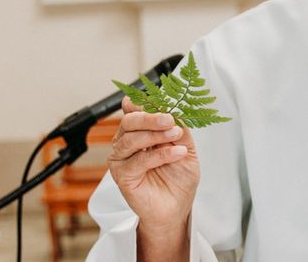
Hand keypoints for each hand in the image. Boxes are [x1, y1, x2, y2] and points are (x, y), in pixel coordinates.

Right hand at [108, 97, 199, 258]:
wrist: (178, 207)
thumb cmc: (179, 177)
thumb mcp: (185, 145)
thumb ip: (178, 126)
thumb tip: (171, 106)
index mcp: (138, 131)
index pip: (136, 111)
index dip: (145, 103)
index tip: (162, 100)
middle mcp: (126, 142)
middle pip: (129, 121)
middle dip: (150, 116)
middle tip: (169, 118)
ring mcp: (122, 159)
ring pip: (131, 139)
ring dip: (155, 134)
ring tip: (176, 134)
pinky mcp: (122, 176)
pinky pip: (138, 160)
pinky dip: (160, 154)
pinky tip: (176, 152)